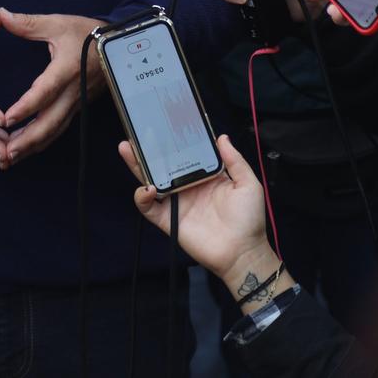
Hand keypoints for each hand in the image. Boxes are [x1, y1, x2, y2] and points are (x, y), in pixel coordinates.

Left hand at [0, 8, 106, 165]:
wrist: (118, 44)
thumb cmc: (87, 32)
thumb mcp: (58, 23)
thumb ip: (28, 23)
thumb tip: (1, 15)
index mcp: (66, 69)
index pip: (45, 92)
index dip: (26, 107)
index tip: (6, 119)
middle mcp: (73, 91)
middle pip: (50, 122)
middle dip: (27, 140)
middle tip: (4, 153)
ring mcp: (77, 102)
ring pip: (55, 130)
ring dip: (33, 145)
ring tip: (11, 157)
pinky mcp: (79, 106)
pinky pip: (60, 127)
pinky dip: (43, 140)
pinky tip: (28, 147)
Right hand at [117, 134, 283, 309]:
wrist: (242, 252)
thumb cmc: (249, 219)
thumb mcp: (247, 184)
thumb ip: (234, 160)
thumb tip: (221, 137)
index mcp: (204, 176)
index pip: (184, 154)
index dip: (174, 141)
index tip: (165, 125)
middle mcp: (187, 187)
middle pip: (163, 165)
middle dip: (147, 149)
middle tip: (135, 133)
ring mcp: (176, 203)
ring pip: (151, 181)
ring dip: (137, 166)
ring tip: (128, 150)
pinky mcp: (168, 220)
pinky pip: (149, 207)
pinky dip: (142, 197)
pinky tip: (147, 188)